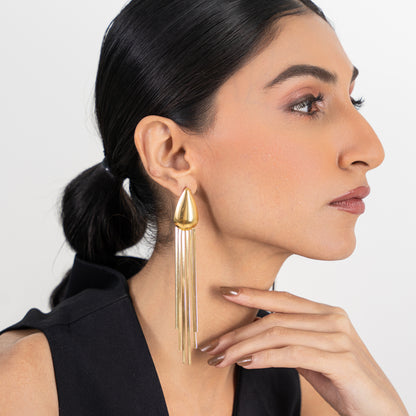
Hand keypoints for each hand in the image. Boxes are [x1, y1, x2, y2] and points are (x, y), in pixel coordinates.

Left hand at [198, 287, 408, 415]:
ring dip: (244, 347)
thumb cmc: (343, 381)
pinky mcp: (342, 360)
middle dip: (238, 332)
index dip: (252, 294)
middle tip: (212, 345)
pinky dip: (266, 357)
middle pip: (275, 319)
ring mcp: (339, 337)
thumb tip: (252, 332)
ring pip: (279, 334)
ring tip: (222, 358)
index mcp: (326, 312)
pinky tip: (247, 363)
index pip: (282, 298)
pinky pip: (293, 353)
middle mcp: (333, 318)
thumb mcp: (312, 354)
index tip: (224, 293)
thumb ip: (289, 338)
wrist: (380, 410)